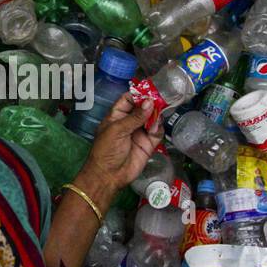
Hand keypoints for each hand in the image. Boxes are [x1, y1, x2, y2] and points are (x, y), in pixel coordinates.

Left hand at [76, 92, 162, 207]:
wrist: (109, 175)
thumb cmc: (106, 151)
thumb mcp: (117, 130)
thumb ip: (135, 117)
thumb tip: (150, 102)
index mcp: (117, 115)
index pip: (129, 99)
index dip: (139, 94)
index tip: (150, 90)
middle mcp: (129, 122)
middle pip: (144, 107)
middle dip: (152, 103)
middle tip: (160, 99)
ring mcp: (140, 132)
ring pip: (153, 118)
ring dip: (156, 116)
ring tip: (157, 115)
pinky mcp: (148, 143)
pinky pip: (157, 132)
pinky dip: (158, 128)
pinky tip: (154, 129)